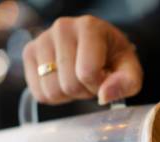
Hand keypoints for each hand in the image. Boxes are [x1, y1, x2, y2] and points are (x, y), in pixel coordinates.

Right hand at [22, 15, 142, 104]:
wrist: (98, 48)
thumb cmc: (114, 59)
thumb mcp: (130, 71)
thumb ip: (126, 84)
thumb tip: (104, 96)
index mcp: (89, 27)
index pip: (87, 72)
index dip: (98, 86)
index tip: (104, 78)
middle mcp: (62, 28)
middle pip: (69, 85)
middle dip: (84, 91)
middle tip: (91, 80)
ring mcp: (42, 39)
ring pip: (51, 91)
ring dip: (69, 95)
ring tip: (78, 79)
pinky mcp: (29, 53)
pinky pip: (38, 93)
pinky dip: (54, 96)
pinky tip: (64, 80)